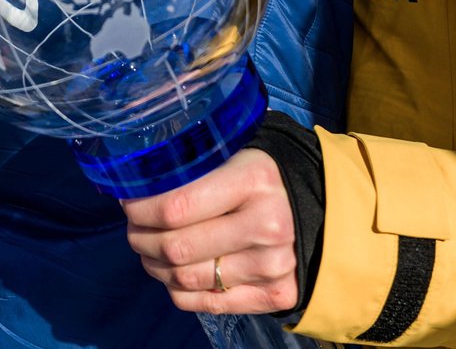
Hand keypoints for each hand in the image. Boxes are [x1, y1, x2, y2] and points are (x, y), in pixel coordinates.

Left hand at [122, 149, 299, 315]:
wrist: (328, 208)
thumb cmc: (269, 176)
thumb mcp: (241, 152)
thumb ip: (199, 164)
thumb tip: (138, 178)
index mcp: (254, 180)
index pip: (176, 207)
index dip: (140, 209)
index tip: (128, 202)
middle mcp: (267, 226)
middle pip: (176, 247)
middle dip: (141, 238)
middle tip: (134, 227)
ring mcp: (273, 266)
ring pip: (186, 279)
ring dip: (155, 265)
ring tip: (150, 249)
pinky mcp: (276, 295)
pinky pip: (205, 303)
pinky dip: (178, 290)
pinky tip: (173, 272)